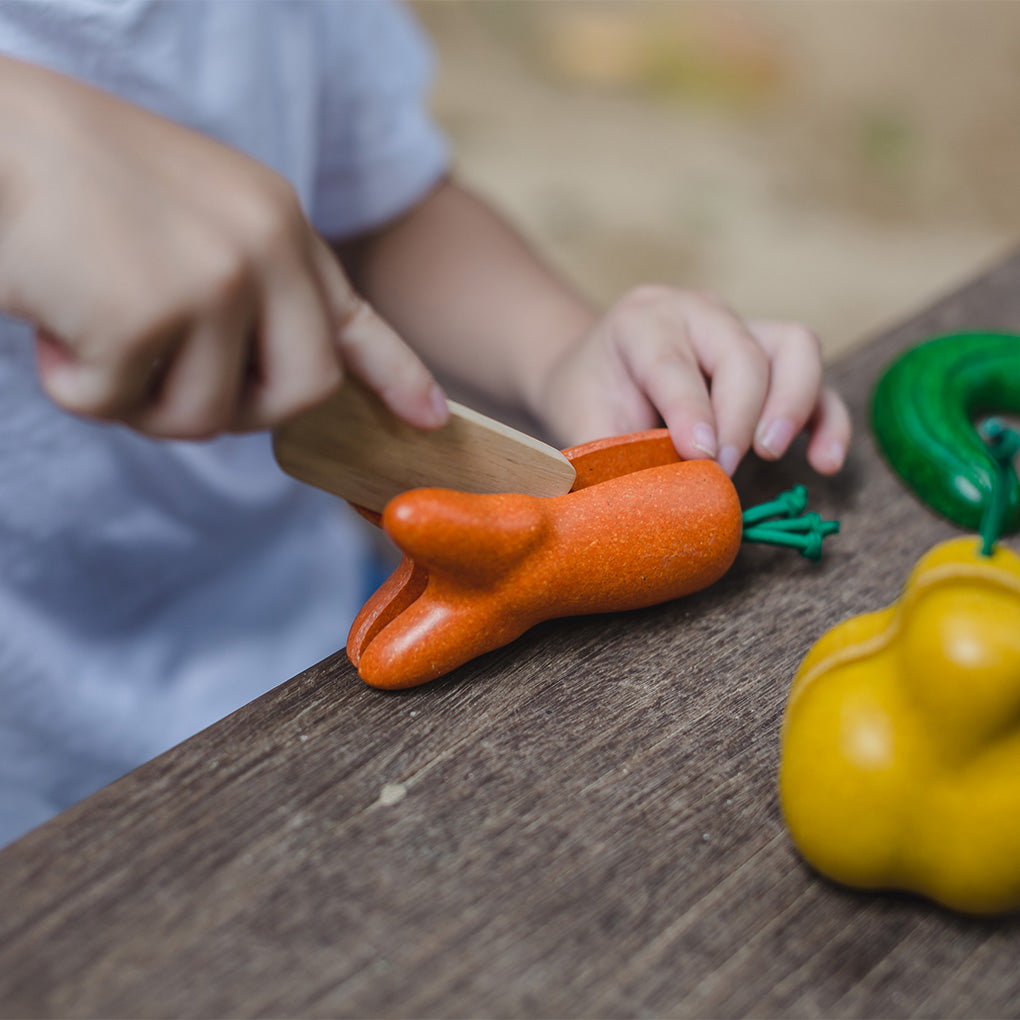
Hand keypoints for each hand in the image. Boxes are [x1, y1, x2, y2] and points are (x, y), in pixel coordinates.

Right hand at [0, 56, 447, 438]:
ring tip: (90, 325)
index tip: (431, 418)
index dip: (397, 374)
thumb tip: (268, 381)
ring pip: (203, 418)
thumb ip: (248, 284)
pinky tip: (50, 319)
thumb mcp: (192, 214)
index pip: (354, 315)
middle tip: (169, 380)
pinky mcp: (147, 315)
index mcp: (277, 221)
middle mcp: (263, 247)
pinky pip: (117, 407)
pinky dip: (74, 384)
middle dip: (239, 412)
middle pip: (299, 394)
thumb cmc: (73, 179)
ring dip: (137, 399)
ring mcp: (213, 280)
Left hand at [533, 286, 850, 474]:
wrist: (598, 368)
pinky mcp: (775, 357)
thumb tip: (643, 507)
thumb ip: (614, 455)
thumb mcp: (584, 421)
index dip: (691, 412)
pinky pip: (819, 380)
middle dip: (739, 417)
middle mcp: (698, 312)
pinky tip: (824, 463)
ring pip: (795, 348)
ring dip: (793, 406)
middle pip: (742, 353)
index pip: (674, 363)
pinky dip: (828, 421)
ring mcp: (743, 327)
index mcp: (642, 321)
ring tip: (771, 454)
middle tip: (724, 471)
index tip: (699, 457)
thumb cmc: (592, 396)